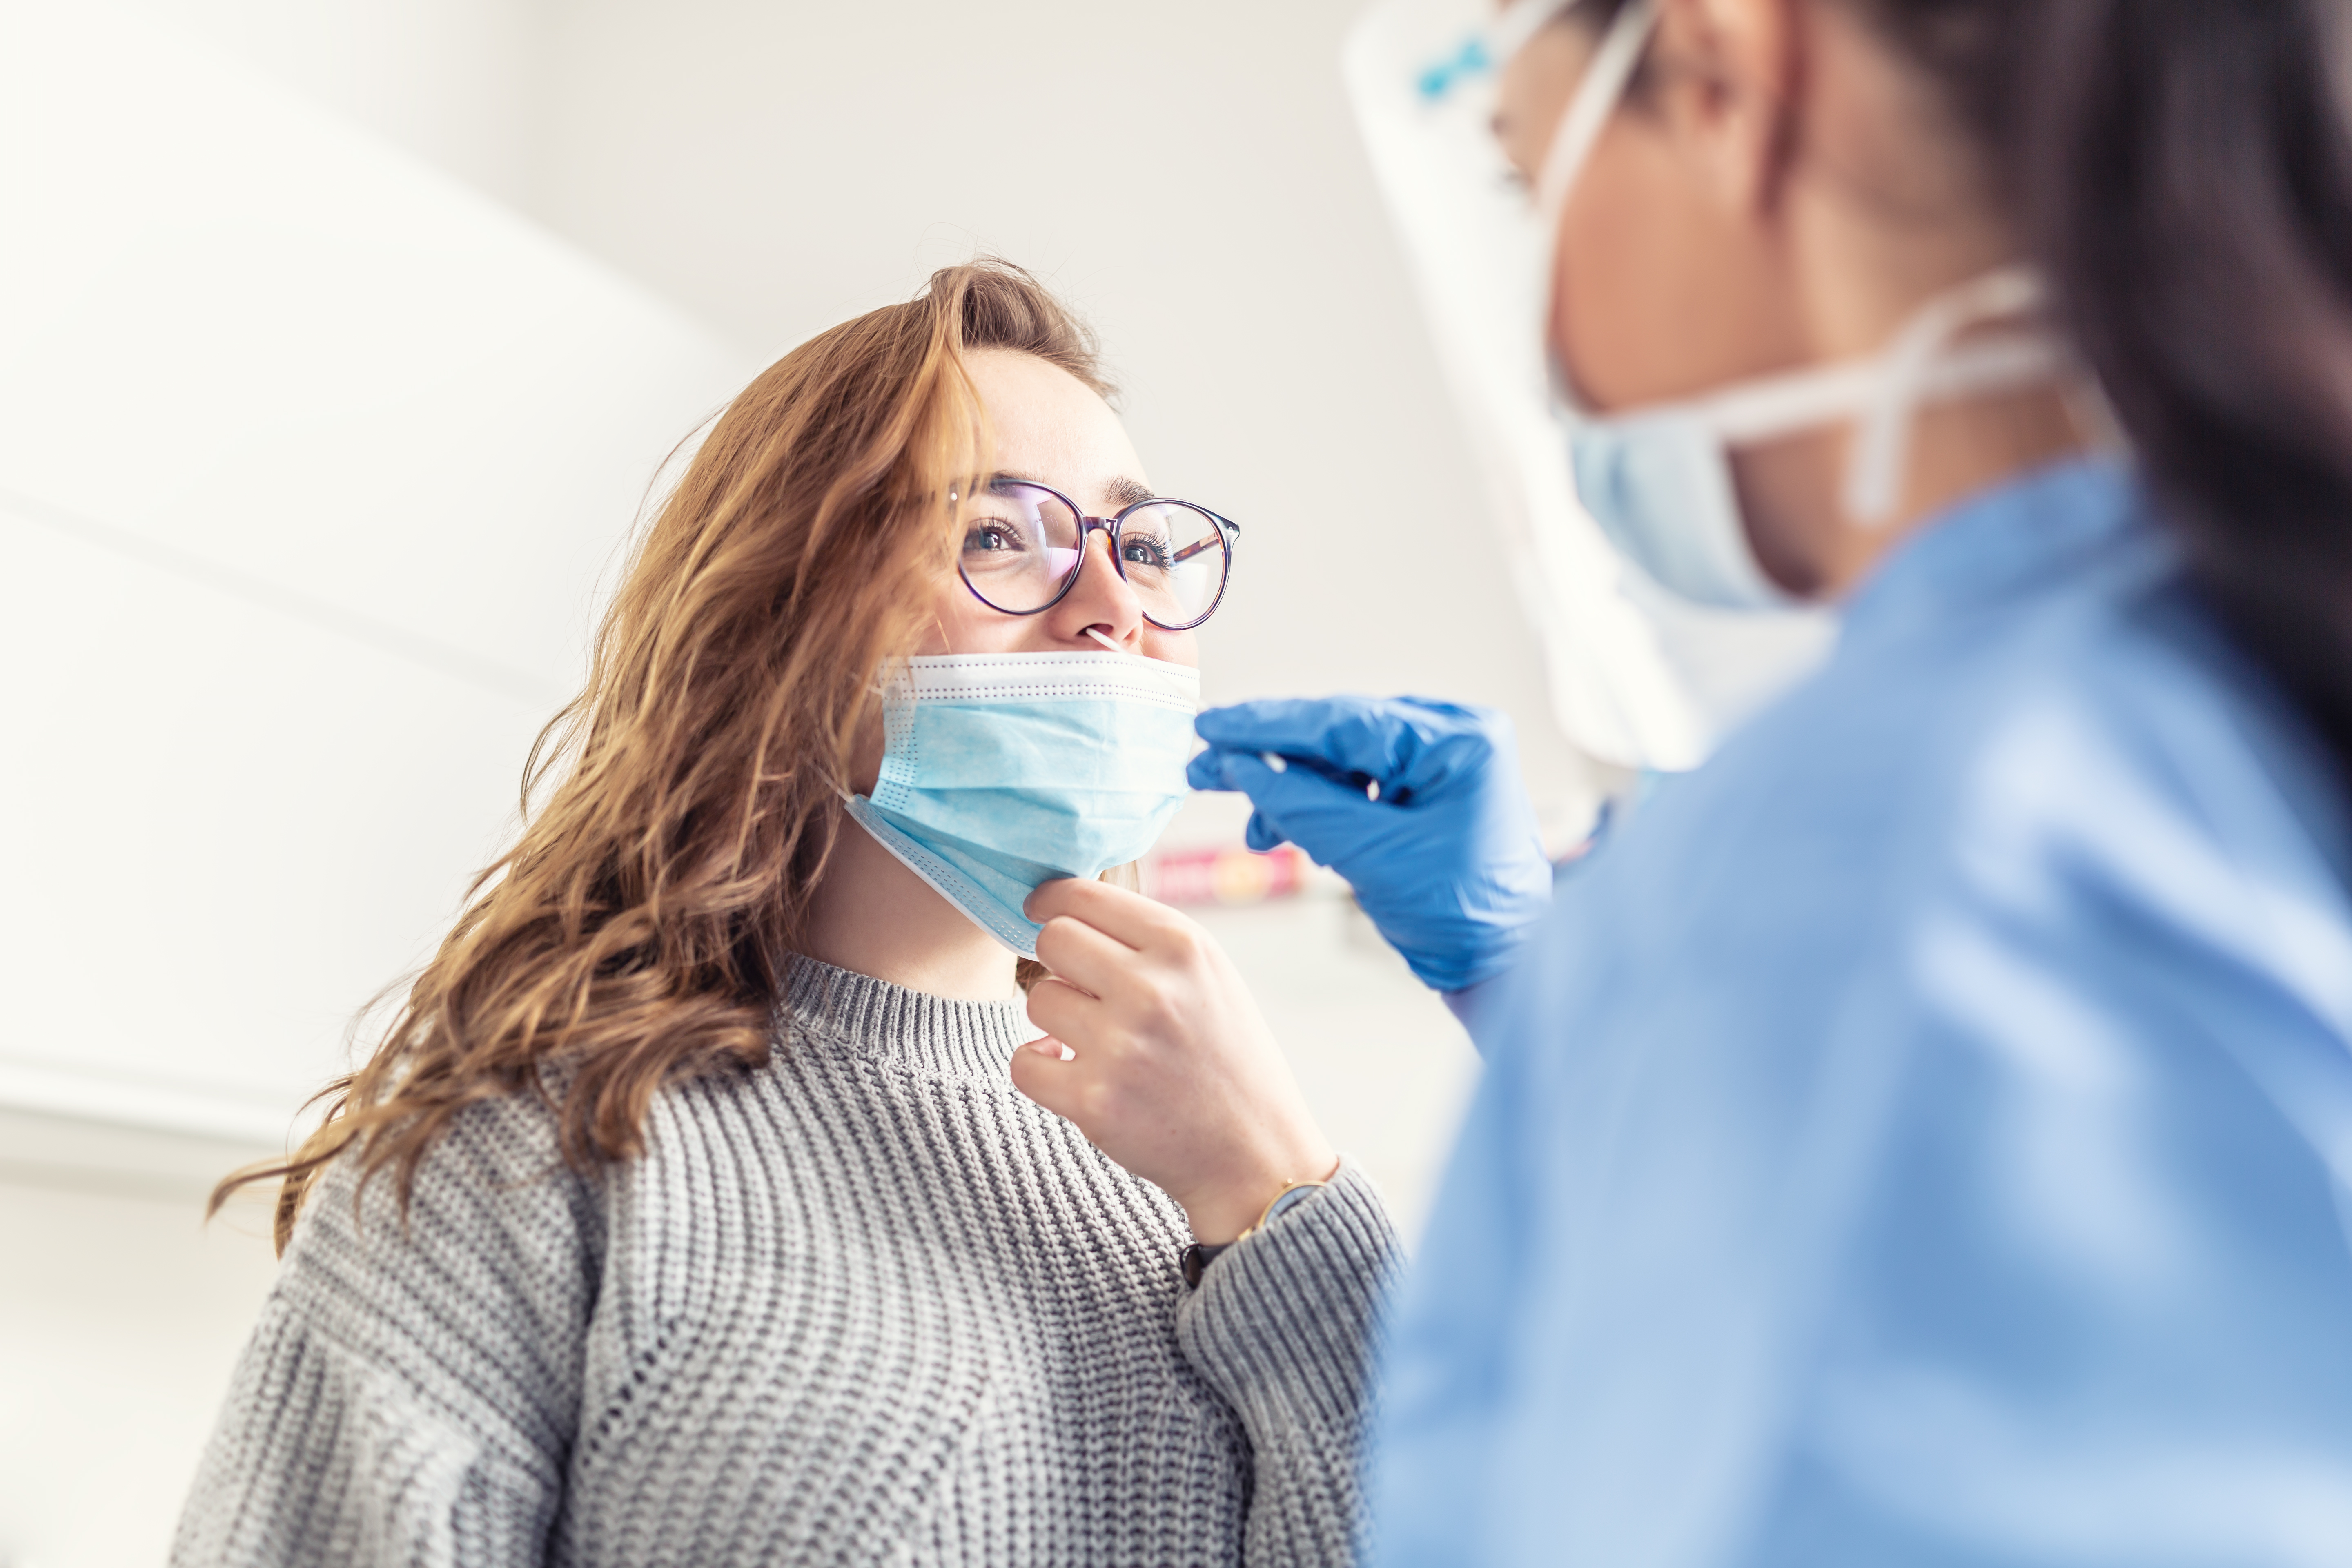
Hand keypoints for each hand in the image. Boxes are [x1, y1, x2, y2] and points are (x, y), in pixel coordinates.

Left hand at [1008, 878, 1336, 1243]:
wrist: (1254, 1154)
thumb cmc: (1227, 1059)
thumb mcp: (1210, 976)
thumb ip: (1147, 940)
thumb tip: (1063, 912)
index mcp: (1184, 946)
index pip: (1083, 895)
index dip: (1051, 900)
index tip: (1041, 910)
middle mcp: (1152, 988)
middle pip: (1052, 938)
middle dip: (1058, 962)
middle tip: (1082, 989)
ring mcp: (1121, 1045)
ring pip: (1037, 998)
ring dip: (1055, 1018)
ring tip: (1095, 1040)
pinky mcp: (1094, 1100)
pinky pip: (1023, 1061)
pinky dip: (1038, 1066)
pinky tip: (1070, 1070)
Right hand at [1187, 696, 1551, 991]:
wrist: (1506, 966)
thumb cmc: (1462, 915)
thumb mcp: (1373, 856)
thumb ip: (1304, 805)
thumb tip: (1242, 766)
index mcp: (1456, 740)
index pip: (1342, 720)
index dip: (1268, 725)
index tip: (1212, 727)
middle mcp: (1453, 738)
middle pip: (1339, 736)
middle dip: (1272, 760)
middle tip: (1206, 770)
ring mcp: (1442, 763)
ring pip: (1344, 762)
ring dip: (1294, 792)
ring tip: (1258, 832)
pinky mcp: (1429, 791)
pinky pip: (1360, 785)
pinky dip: (1322, 808)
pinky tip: (1295, 834)